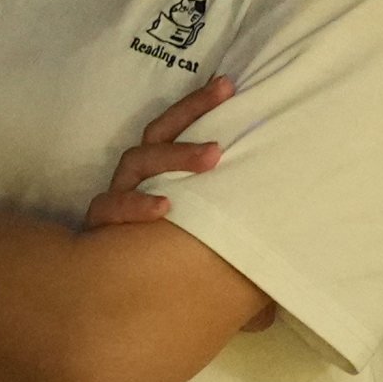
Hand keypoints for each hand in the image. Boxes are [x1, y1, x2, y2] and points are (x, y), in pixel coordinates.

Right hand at [82, 75, 281, 329]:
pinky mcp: (99, 225)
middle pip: (159, 135)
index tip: (227, 85)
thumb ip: (233, 237)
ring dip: (175, 157)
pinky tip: (164, 208)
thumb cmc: (164, 262)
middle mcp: (135, 177)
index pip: (175, 129)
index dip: (198, 105)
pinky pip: (112, 208)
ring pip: (138, 161)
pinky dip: (137, 205)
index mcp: (158, 173)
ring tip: (213, 159)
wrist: (108, 296)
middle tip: (233, 107)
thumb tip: (283, 240)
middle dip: (190, 116)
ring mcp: (116, 197)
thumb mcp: (203, 241)